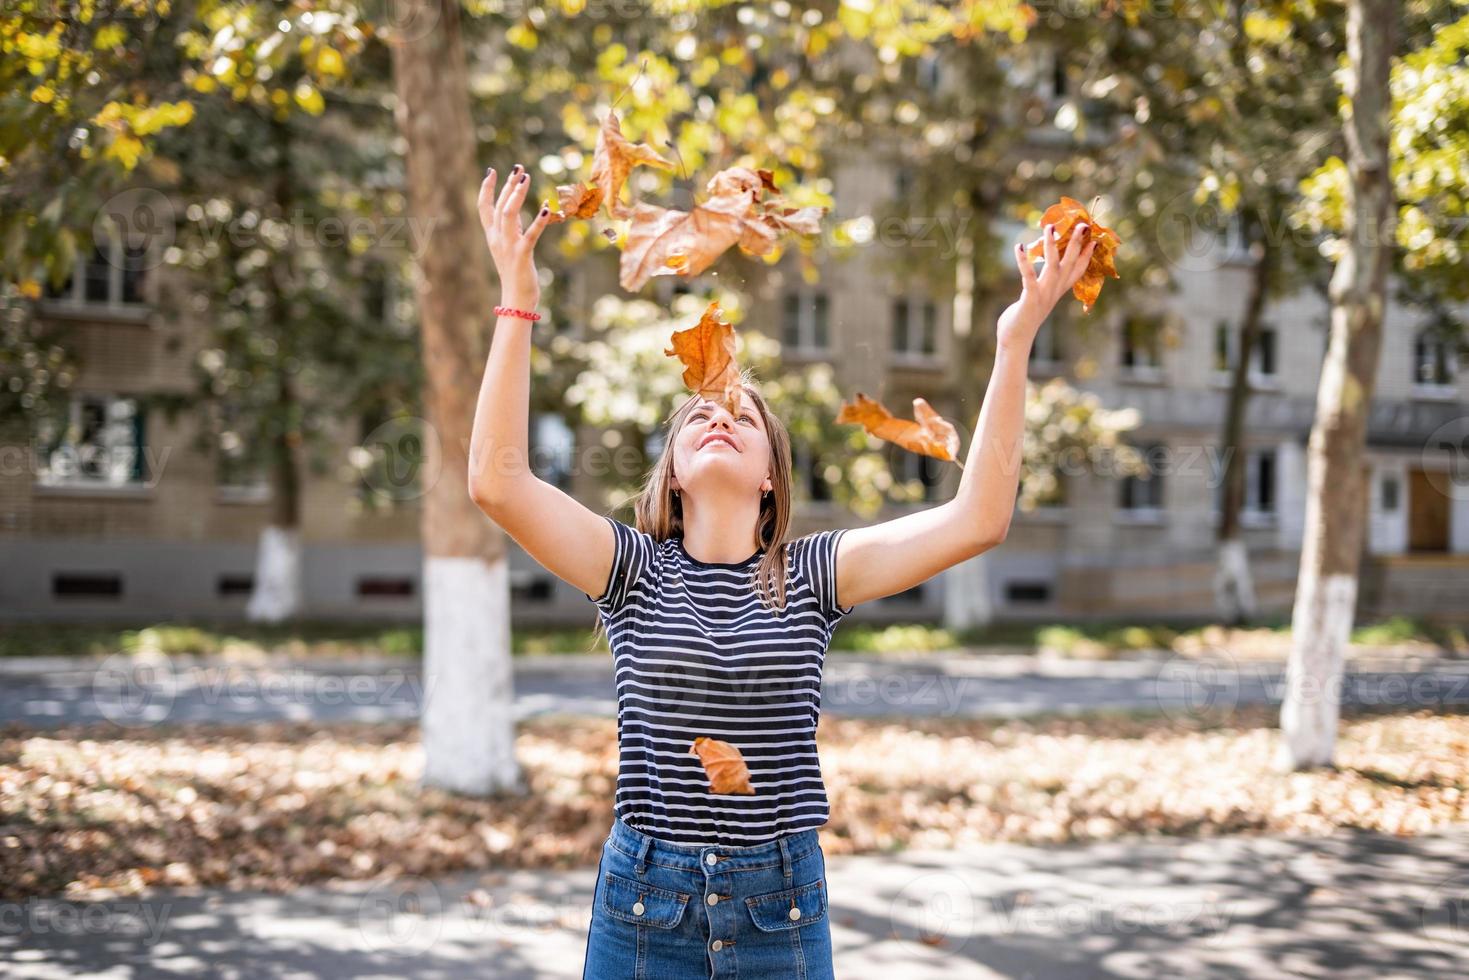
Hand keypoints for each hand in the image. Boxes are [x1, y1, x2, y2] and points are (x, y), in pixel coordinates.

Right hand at [478, 163, 553, 309]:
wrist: (516, 298)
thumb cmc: (516, 272)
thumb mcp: (510, 246)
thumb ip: (512, 227)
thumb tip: (515, 207)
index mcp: (492, 236)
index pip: (484, 207)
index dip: (486, 188)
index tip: (491, 171)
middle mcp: (497, 239)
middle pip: (499, 206)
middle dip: (508, 185)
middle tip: (519, 168)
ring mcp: (508, 247)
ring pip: (508, 215)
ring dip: (517, 196)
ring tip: (526, 179)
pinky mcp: (522, 255)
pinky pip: (530, 235)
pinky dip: (538, 222)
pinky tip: (547, 209)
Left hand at [996, 221, 1096, 352]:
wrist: (1015, 342)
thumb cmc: (1022, 320)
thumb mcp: (1037, 300)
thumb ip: (1041, 287)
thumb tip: (1040, 279)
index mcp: (1057, 291)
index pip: (1077, 270)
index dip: (1087, 254)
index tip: (1094, 238)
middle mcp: (1054, 291)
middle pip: (1070, 263)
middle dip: (1077, 243)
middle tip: (1083, 224)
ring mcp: (1043, 295)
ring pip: (1053, 266)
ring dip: (1052, 246)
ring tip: (1050, 227)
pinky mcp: (1030, 299)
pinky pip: (1028, 277)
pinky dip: (1023, 261)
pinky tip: (1018, 246)